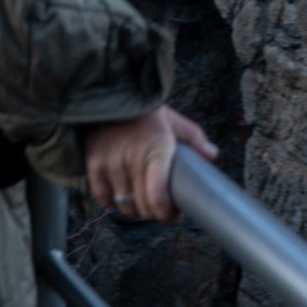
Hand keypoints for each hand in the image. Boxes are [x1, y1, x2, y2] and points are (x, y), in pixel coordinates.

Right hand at [84, 105, 218, 222]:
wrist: (110, 92)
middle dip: (154, 213)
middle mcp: (134, 159)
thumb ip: (193, 137)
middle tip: (160, 208)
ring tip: (142, 200)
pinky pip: (103, 198)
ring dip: (135, 208)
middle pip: (143, 207)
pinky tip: (120, 192)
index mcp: (158, 149)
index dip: (167, 214)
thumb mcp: (172, 119)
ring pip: (124, 205)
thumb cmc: (145, 110)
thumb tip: (212, 154)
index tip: (174, 214)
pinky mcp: (93, 163)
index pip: (158, 197)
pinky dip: (111, 201)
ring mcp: (112, 162)